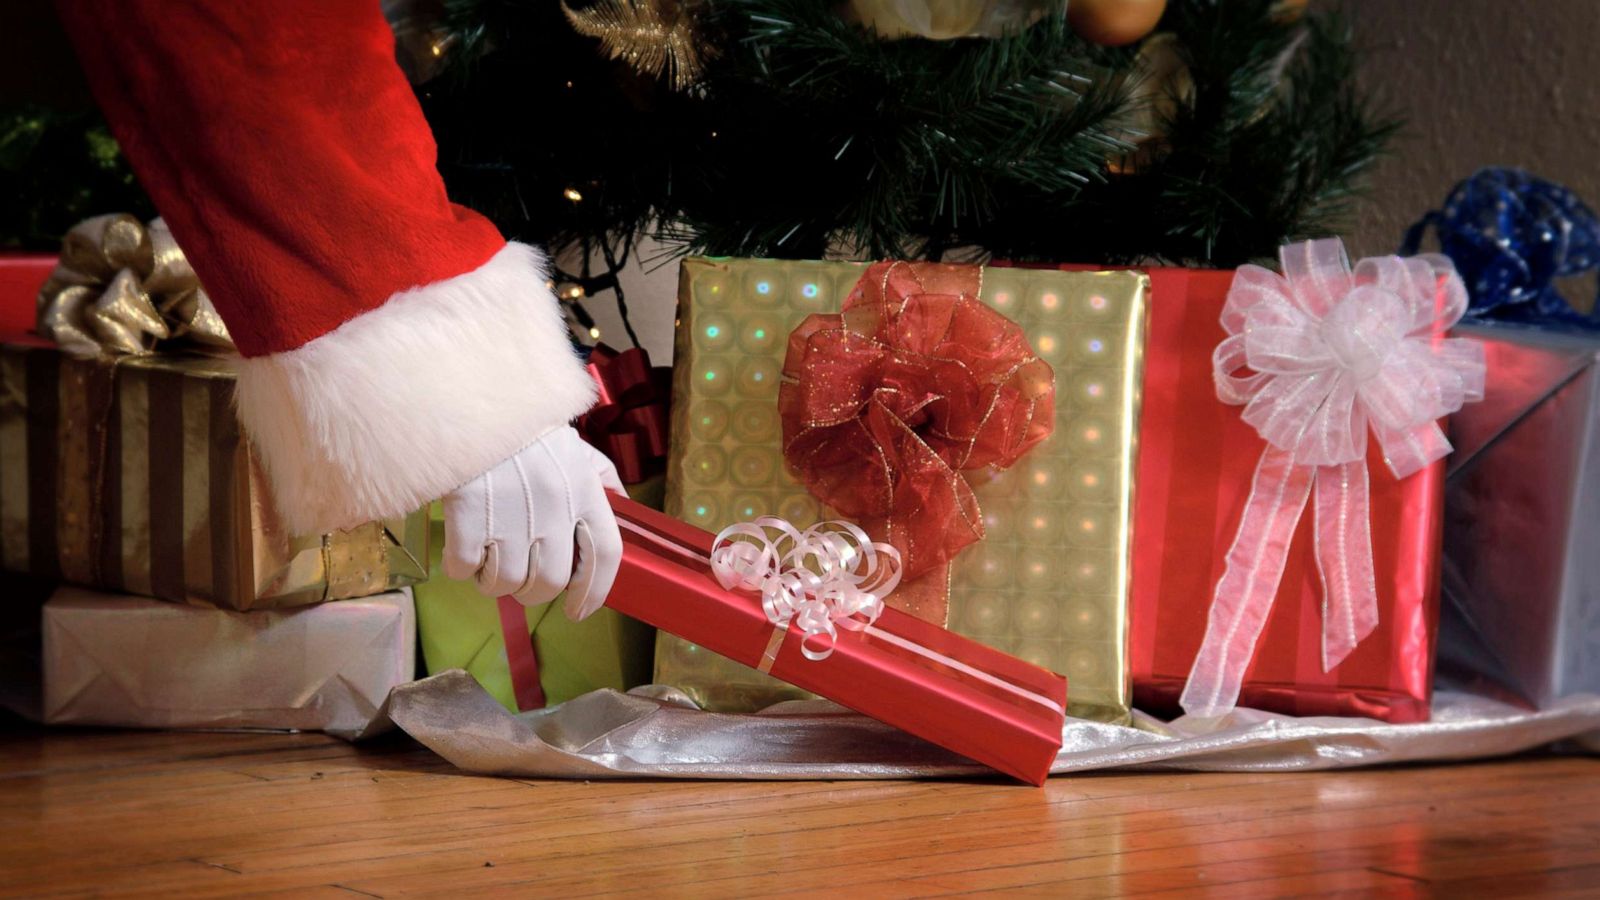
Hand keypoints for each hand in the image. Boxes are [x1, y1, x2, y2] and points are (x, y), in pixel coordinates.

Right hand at [442, 426, 623, 619]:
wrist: (471, 397)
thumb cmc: (525, 427)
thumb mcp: (577, 447)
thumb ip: (602, 480)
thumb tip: (622, 509)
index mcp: (585, 491)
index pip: (606, 556)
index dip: (594, 593)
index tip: (579, 611)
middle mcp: (554, 507)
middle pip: (552, 581)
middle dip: (535, 593)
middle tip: (522, 582)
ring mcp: (511, 513)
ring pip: (506, 582)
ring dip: (495, 582)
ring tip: (489, 561)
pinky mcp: (469, 514)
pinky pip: (466, 568)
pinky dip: (463, 569)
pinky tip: (462, 552)